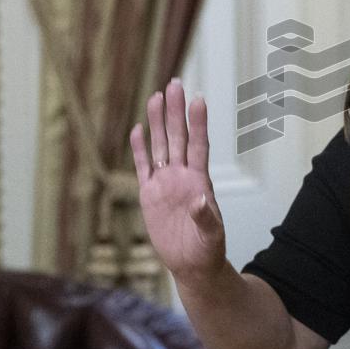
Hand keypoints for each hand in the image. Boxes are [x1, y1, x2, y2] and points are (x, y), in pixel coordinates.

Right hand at [130, 78, 225, 287]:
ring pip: (160, 146)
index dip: (198, 123)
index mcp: (199, 181)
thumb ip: (206, 218)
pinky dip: (140, 149)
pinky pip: (144, 167)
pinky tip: (138, 130)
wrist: (192, 264)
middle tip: (174, 84)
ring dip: (158, 122)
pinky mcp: (150, 195)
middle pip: (178, 137)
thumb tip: (201, 199)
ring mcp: (165, 183)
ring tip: (156, 96)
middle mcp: (182, 176)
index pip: (198, 145)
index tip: (198, 99)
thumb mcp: (211, 235)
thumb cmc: (207, 249)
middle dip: (175, 111)